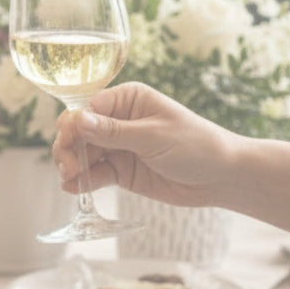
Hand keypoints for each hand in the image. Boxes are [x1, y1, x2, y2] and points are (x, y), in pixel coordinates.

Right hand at [52, 82, 240, 206]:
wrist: (222, 177)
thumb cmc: (196, 145)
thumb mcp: (153, 136)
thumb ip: (114, 131)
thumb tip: (79, 121)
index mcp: (128, 100)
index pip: (88, 108)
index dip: (73, 125)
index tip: (67, 143)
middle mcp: (119, 120)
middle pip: (80, 132)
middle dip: (69, 148)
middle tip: (67, 167)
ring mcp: (119, 146)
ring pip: (83, 153)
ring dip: (73, 166)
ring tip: (70, 180)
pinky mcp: (121, 170)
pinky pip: (96, 173)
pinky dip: (83, 180)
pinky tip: (73, 188)